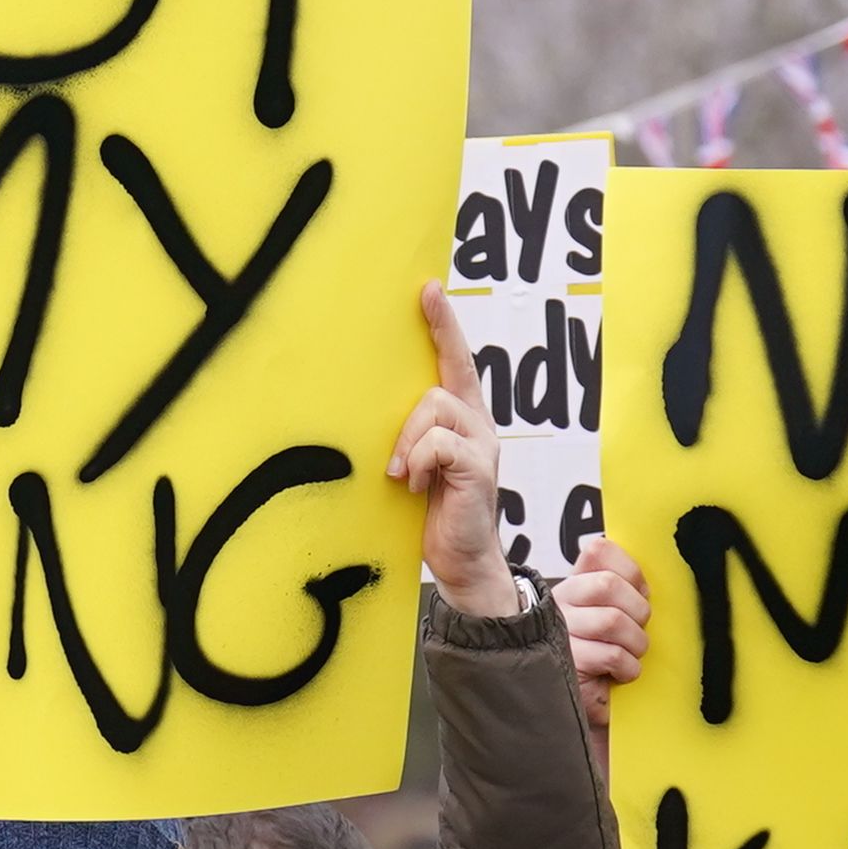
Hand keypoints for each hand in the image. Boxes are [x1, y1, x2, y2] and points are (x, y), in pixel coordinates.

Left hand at [389, 283, 514, 617]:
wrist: (462, 561)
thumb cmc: (434, 511)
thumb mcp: (415, 464)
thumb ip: (408, 434)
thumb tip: (365, 407)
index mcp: (463, 418)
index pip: (456, 360)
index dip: (443, 324)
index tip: (429, 287)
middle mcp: (478, 423)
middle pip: (444, 379)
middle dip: (418, 396)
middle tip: (401, 428)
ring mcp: (482, 444)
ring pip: (435, 407)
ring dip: (408, 442)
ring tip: (402, 474)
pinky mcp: (478, 469)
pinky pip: (438, 443)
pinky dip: (417, 461)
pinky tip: (413, 485)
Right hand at [554, 538, 648, 746]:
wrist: (586, 706)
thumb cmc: (606, 659)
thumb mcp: (617, 618)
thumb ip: (628, 593)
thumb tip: (656, 579)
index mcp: (576, 584)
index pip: (598, 551)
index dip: (630, 570)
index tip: (642, 592)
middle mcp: (561, 603)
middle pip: (607, 585)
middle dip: (637, 610)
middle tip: (637, 630)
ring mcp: (559, 632)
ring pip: (612, 620)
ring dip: (634, 643)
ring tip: (629, 655)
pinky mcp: (566, 662)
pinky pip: (611, 655)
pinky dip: (627, 668)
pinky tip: (618, 674)